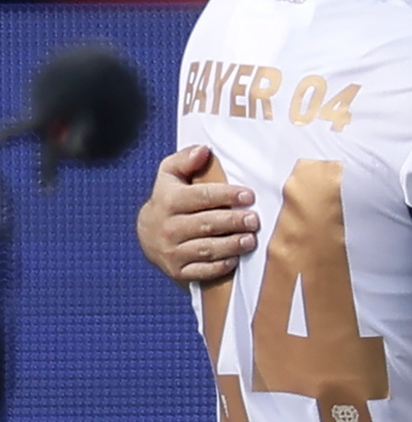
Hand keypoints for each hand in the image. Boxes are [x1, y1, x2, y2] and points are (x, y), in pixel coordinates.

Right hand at [135, 145, 258, 283]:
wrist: (147, 233)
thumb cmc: (168, 199)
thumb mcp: (170, 175)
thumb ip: (185, 160)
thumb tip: (204, 151)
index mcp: (168, 201)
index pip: (201, 197)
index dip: (226, 195)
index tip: (249, 195)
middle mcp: (168, 227)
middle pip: (206, 224)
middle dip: (233, 221)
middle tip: (254, 220)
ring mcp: (171, 251)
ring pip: (205, 248)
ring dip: (231, 245)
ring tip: (250, 239)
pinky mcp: (177, 270)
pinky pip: (201, 271)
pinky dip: (219, 266)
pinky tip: (235, 259)